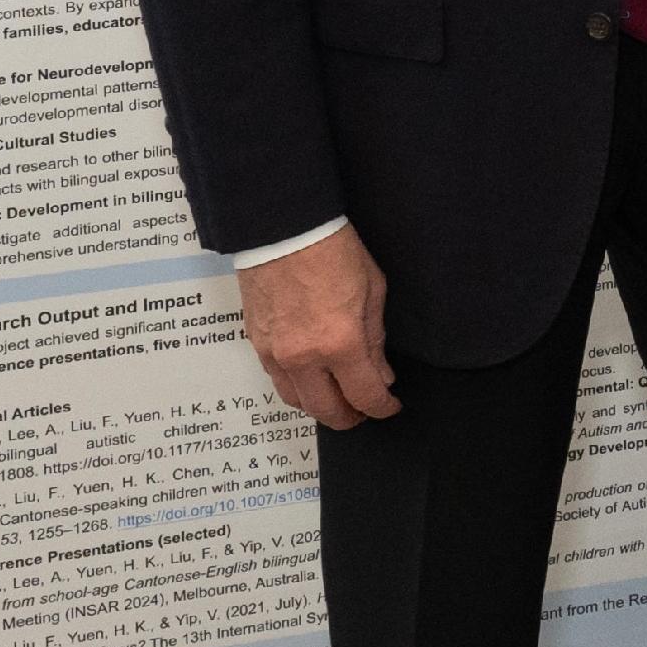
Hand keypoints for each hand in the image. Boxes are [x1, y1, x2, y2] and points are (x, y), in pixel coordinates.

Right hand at [236, 225, 397, 428]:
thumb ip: (375, 341)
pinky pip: (276, 379)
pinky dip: (297, 388)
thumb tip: (381, 374)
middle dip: (350, 417)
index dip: (382, 407)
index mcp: (339, 343)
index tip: (390, 406)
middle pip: (326, 410)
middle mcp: (303, 356)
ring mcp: (274, 352)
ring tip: (339, 400)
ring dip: (319, 407)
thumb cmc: (332, 251)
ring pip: (296, 400)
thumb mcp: (372, 292)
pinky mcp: (256, 342)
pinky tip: (312, 380)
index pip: (364, 395)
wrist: (283, 229)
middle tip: (364, 412)